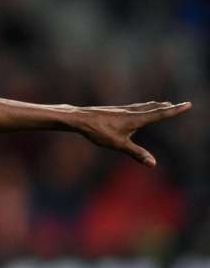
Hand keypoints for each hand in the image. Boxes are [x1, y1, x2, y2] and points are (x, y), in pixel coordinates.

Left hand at [75, 101, 190, 166]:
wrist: (80, 119)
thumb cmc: (99, 131)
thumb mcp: (119, 145)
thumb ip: (136, 153)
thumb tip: (153, 164)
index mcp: (136, 118)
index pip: (160, 114)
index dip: (175, 110)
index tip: (188, 104)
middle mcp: (131, 111)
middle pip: (153, 108)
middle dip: (167, 107)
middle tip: (178, 104)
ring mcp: (122, 109)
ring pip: (143, 106)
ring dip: (155, 105)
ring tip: (162, 104)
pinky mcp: (114, 110)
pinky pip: (133, 107)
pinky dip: (142, 107)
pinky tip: (136, 109)